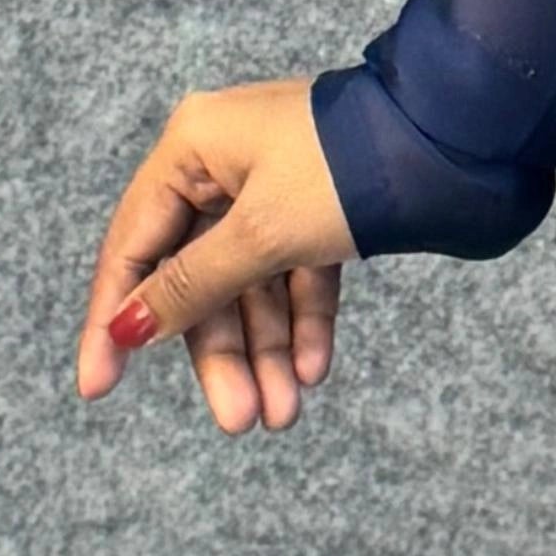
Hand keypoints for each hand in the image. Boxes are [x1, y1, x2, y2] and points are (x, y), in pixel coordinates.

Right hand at [74, 74, 357, 433]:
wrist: (459, 134)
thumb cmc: (348, 166)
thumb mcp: (259, 235)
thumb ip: (188, 287)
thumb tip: (123, 331)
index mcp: (193, 146)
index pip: (133, 246)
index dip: (113, 320)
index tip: (96, 389)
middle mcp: (227, 160)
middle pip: (199, 275)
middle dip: (222, 352)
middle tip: (237, 421)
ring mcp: (277, 180)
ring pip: (253, 281)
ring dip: (265, 350)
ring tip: (283, 415)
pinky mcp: (323, 201)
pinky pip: (298, 269)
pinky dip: (303, 319)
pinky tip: (312, 370)